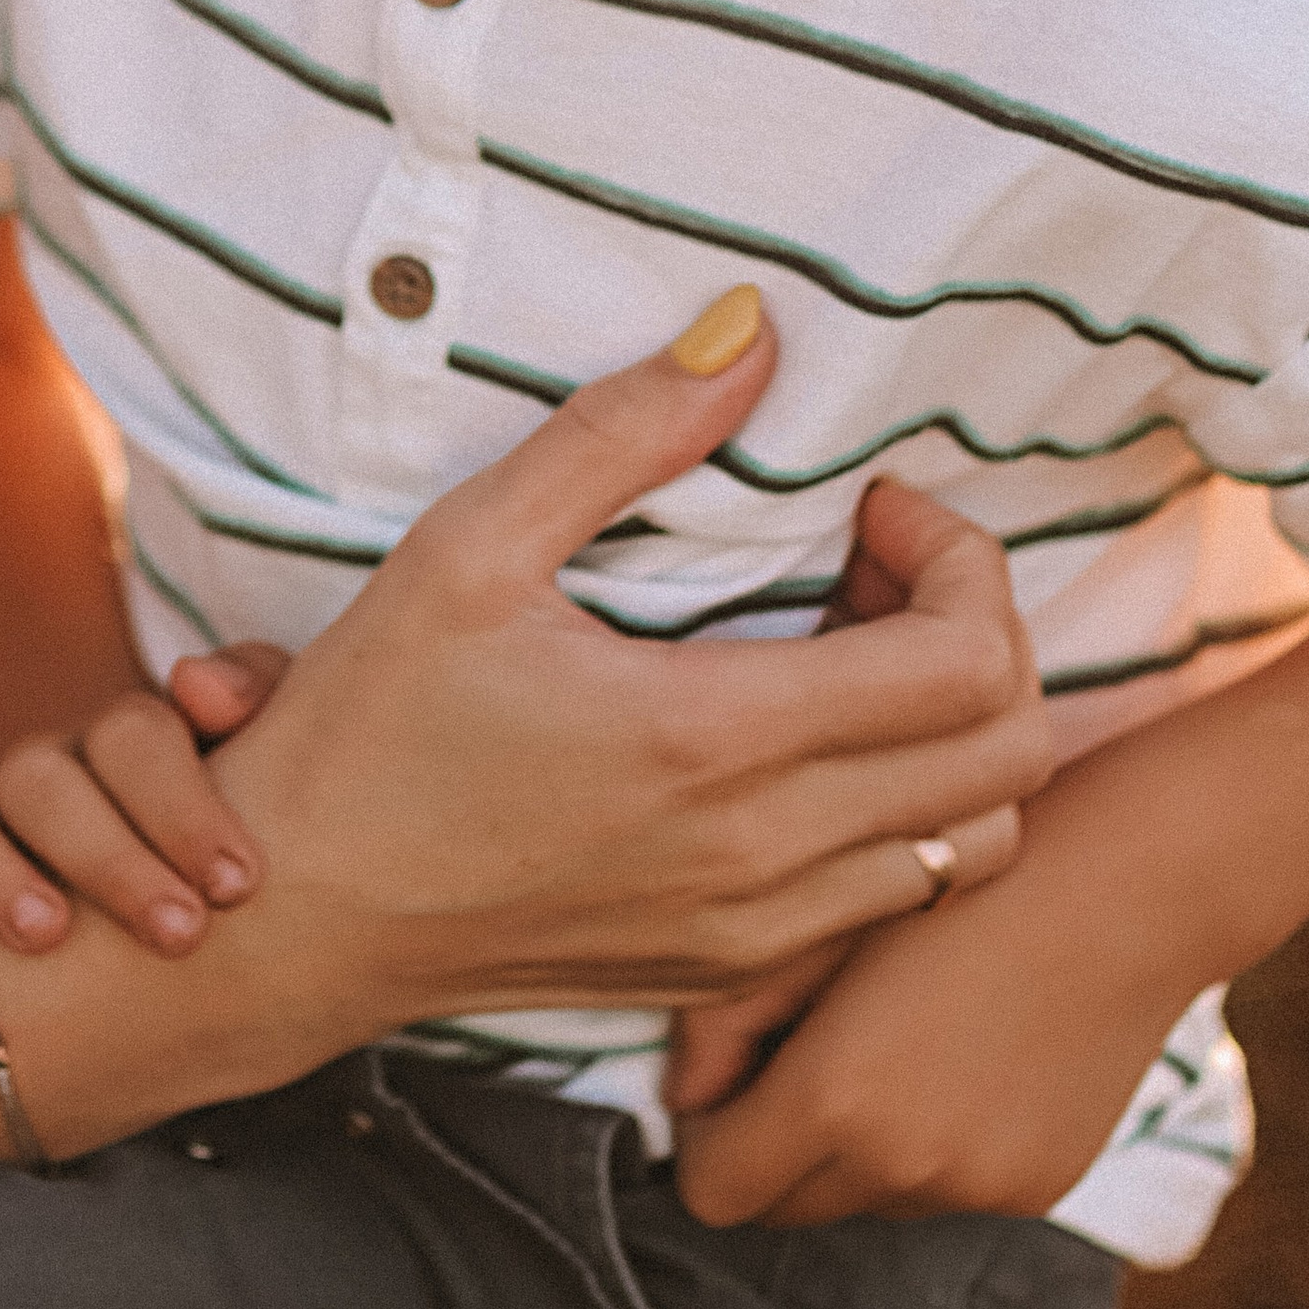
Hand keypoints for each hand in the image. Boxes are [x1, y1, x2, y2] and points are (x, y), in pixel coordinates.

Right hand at [0, 645, 293, 953]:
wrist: (178, 950)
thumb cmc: (228, 866)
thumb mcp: (268, 779)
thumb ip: (254, 696)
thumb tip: (196, 687)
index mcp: (126, 753)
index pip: (135, 737)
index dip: (183, 802)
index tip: (239, 884)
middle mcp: (41, 778)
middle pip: (45, 777)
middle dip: (111, 856)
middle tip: (179, 932)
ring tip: (46, 933)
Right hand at [207, 311, 1051, 1026]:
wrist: (297, 919)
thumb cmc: (369, 726)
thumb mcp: (469, 546)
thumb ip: (622, 433)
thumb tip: (751, 331)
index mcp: (714, 742)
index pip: (970, 665)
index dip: (962, 560)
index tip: (870, 509)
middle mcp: (764, 856)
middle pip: (1010, 758)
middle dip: (980, 634)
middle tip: (872, 571)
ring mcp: (756, 933)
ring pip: (975, 845)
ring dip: (953, 736)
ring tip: (848, 655)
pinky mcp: (730, 976)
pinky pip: (892, 902)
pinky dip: (902, 814)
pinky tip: (801, 745)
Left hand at [670, 835, 1176, 1226]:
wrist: (1129, 882)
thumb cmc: (960, 871)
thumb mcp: (822, 922)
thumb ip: (726, 1020)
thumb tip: (682, 1101)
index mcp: (835, 1098)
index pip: (712, 1190)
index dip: (706, 1134)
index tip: (730, 1074)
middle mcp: (903, 1166)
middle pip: (784, 1207)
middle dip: (773, 1145)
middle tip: (802, 1046)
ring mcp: (977, 1188)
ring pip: (866, 1200)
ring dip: (856, 1146)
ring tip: (892, 1035)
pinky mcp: (1038, 1189)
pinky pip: (945, 1190)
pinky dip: (933, 1144)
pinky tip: (962, 1051)